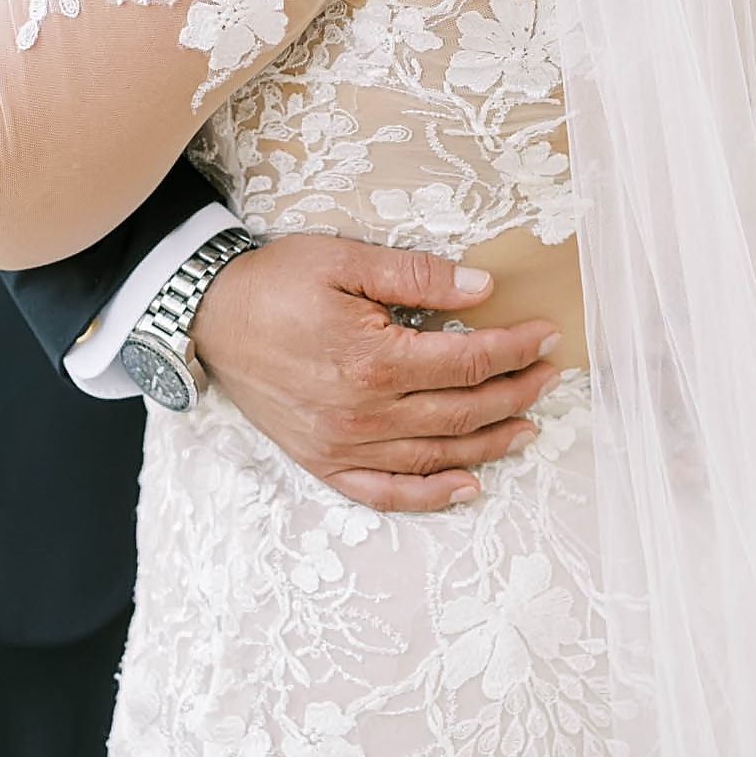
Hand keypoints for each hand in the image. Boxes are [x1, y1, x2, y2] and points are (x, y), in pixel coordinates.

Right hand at [193, 234, 562, 512]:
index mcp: (373, 361)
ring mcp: (343, 446)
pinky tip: (469, 486)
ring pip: (437, 456)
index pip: (467, 362)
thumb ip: (417, 276)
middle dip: (515, 393)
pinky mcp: (323, 462)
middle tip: (548, 376)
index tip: (545, 336)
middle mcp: (363, 414)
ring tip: (528, 426)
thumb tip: (482, 289)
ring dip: (491, 444)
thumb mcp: (344, 260)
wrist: (207, 318)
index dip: (514, 350)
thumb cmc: (274, 283)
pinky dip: (432, 496)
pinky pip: (386, 493)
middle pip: (463, 412)